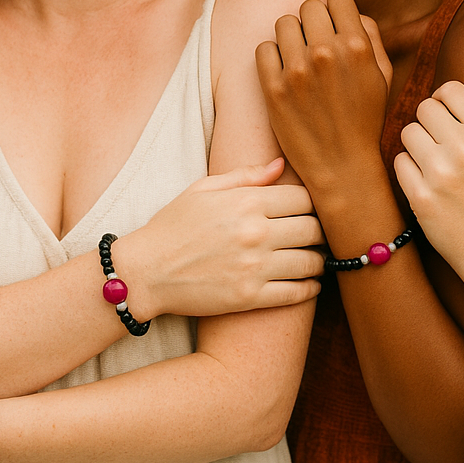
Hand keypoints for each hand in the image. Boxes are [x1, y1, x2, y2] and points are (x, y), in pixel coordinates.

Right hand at [118, 159, 323, 318]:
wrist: (145, 271)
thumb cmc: (171, 226)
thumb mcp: (202, 189)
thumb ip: (245, 176)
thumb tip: (280, 164)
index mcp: (245, 202)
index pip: (303, 199)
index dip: (309, 204)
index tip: (305, 211)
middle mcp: (255, 233)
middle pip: (313, 229)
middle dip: (318, 231)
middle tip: (315, 236)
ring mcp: (254, 267)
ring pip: (310, 262)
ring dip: (317, 261)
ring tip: (314, 259)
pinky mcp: (250, 298)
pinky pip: (296, 293)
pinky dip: (310, 289)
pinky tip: (309, 284)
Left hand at [256, 0, 391, 197]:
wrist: (341, 166)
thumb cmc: (364, 119)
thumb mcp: (382, 76)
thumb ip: (370, 36)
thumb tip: (351, 13)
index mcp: (357, 47)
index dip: (336, 12)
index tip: (333, 28)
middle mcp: (327, 53)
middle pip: (308, 6)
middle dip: (312, 22)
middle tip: (315, 45)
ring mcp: (297, 70)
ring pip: (283, 23)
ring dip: (291, 38)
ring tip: (299, 59)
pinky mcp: (273, 88)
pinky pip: (263, 48)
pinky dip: (272, 56)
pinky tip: (284, 72)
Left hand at [395, 81, 463, 281]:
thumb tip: (434, 98)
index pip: (450, 89)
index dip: (441, 101)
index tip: (443, 118)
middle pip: (424, 108)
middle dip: (426, 125)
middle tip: (436, 146)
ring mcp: (441, 171)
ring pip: (407, 132)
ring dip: (414, 147)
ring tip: (432, 166)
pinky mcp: (421, 195)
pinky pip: (399, 162)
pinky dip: (407, 171)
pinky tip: (425, 184)